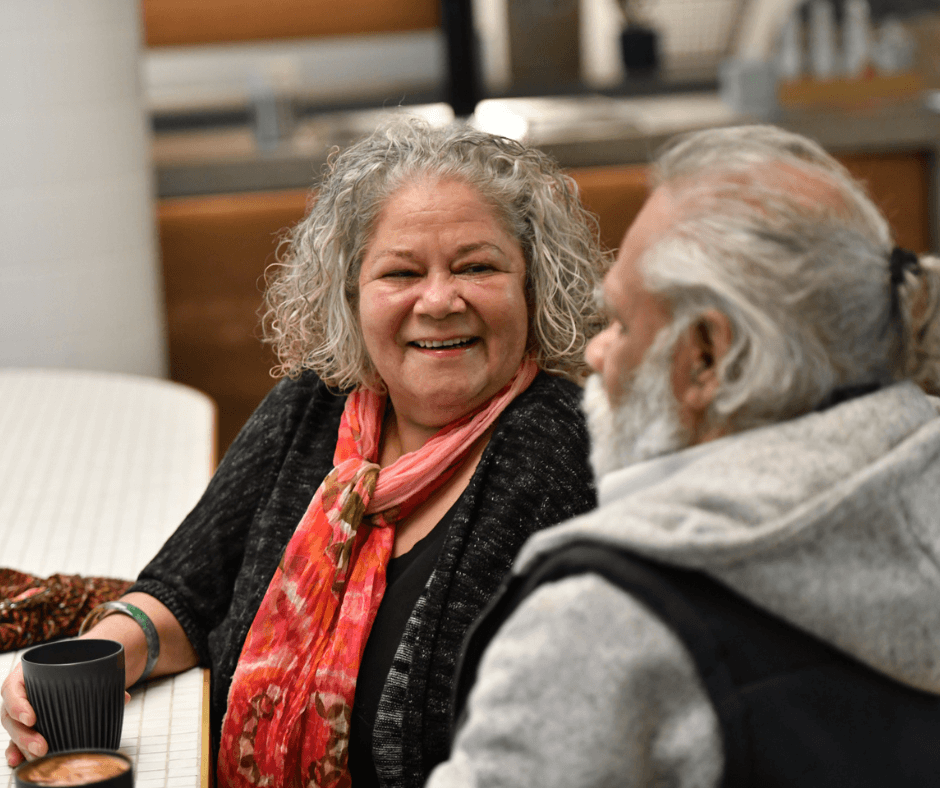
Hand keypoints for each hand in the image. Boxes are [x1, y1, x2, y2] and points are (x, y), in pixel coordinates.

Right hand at [1, 661, 132, 766]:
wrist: (81, 661)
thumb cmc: (79, 663)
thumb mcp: (86, 664)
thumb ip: (104, 678)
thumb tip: (124, 697)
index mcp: (30, 672)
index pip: (13, 687)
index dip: (18, 704)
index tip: (32, 718)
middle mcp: (22, 691)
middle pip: (11, 715)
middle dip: (24, 735)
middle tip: (42, 746)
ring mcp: (23, 709)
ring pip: (15, 730)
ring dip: (23, 746)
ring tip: (39, 755)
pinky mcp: (28, 724)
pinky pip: (17, 739)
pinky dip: (18, 750)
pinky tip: (19, 760)